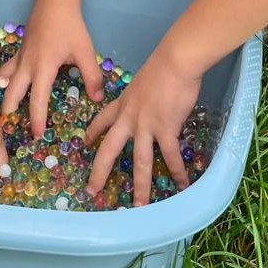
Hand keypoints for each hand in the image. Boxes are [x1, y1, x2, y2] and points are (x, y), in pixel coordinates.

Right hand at [0, 0, 103, 139]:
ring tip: (4, 109)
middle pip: (14, 93)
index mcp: (43, 69)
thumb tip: (97, 98)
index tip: (37, 135)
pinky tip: (4, 82)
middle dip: (11, 110)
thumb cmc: (70, 27)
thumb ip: (92, 76)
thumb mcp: (85, 52)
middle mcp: (27, 65)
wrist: (54, 1)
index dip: (37, 119)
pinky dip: (4, 77)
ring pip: (6, 80)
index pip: (38, 100)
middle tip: (10, 126)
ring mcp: (21, 57)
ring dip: (5, 94)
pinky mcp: (20, 49)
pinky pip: (8, 67)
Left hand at [85, 47, 199, 207]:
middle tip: (91, 191)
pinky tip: (182, 184)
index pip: (101, 120)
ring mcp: (146, 127)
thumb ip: (143, 97)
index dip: (92, 132)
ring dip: (140, 186)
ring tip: (139, 205)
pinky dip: (178, 172)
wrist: (174, 62)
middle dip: (99, 173)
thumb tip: (152, 104)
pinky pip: (171, 156)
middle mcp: (129, 119)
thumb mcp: (143, 81)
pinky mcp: (165, 129)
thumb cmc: (162, 66)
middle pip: (109, 150)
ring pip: (140, 162)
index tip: (84, 142)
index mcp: (122, 104)